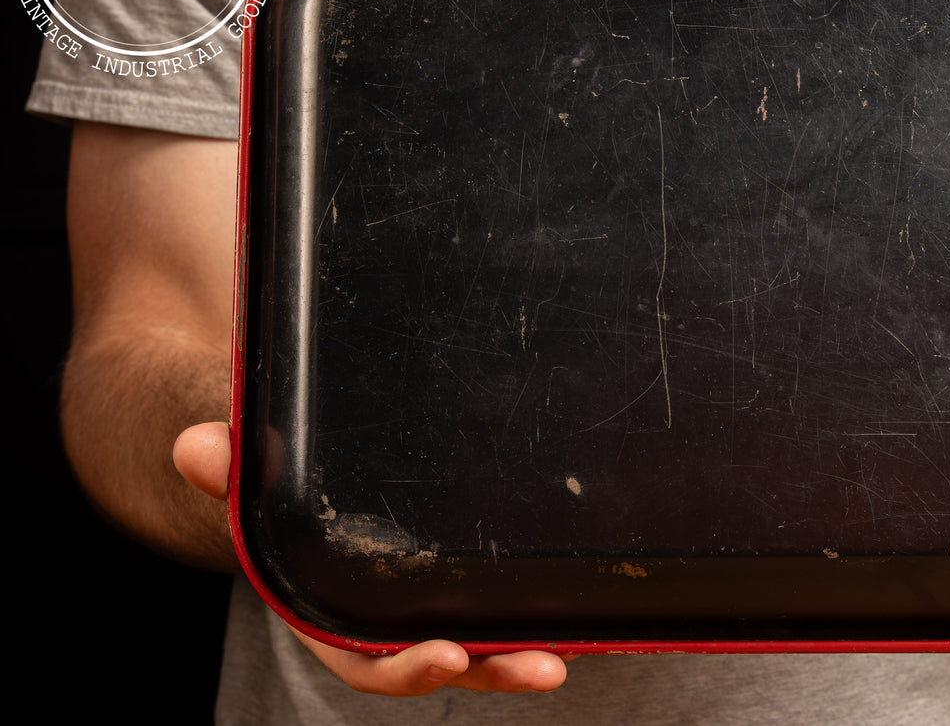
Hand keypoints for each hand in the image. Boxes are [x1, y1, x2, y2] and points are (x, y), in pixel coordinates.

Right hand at [174, 422, 569, 695]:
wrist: (297, 464)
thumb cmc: (274, 478)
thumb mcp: (250, 470)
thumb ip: (230, 466)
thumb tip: (195, 447)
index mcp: (330, 613)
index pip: (368, 659)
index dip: (407, 667)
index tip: (449, 658)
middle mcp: (386, 617)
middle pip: (446, 661)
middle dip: (495, 668)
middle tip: (548, 665)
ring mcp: (430, 599)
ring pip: (484, 636)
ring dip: (529, 644)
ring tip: (582, 644)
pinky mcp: (462, 573)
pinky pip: (500, 597)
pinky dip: (539, 605)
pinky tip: (587, 602)